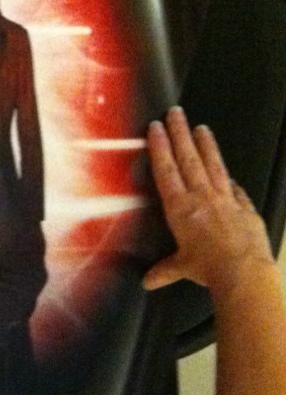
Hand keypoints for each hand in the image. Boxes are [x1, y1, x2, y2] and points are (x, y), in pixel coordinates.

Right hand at [144, 107, 273, 295]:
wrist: (244, 272)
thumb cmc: (208, 268)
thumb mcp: (182, 268)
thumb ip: (165, 270)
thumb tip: (148, 281)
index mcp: (180, 208)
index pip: (167, 171)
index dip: (160, 147)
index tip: (156, 127)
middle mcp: (202, 197)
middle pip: (189, 159)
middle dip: (180, 134)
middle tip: (176, 112)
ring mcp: (226, 200)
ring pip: (213, 166)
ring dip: (206, 145)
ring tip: (202, 127)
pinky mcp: (246, 207)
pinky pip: (236, 190)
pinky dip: (231, 180)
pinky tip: (229, 174)